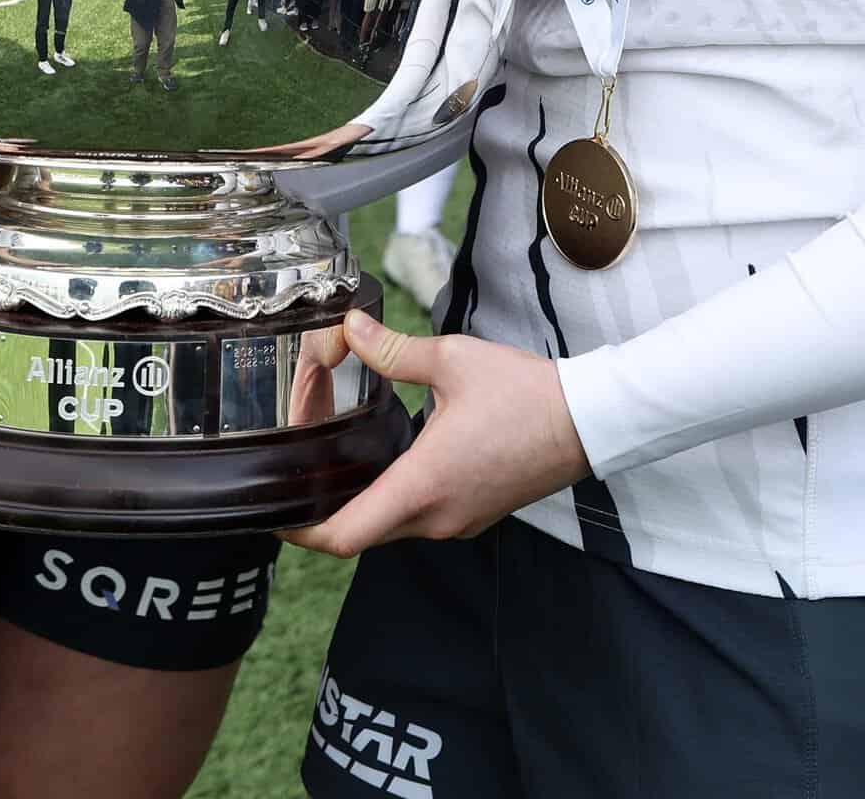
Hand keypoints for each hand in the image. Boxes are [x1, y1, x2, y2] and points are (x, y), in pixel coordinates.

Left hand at [283, 312, 589, 557]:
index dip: (299, 532)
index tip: (272, 510)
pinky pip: (417, 517)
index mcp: (424, 485)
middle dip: (321, 502)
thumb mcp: (451, 360)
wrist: (592, 421)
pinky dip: (390, 496)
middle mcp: (437, 517)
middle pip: (359, 532)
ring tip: (335, 451)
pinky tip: (380, 457)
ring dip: (358, 497)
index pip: (344, 536)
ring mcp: (458, 521)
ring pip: (388, 525)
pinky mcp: (473, 514)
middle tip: (300, 460)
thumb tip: (347, 329)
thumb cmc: (527, 393)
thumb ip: (390, 349)